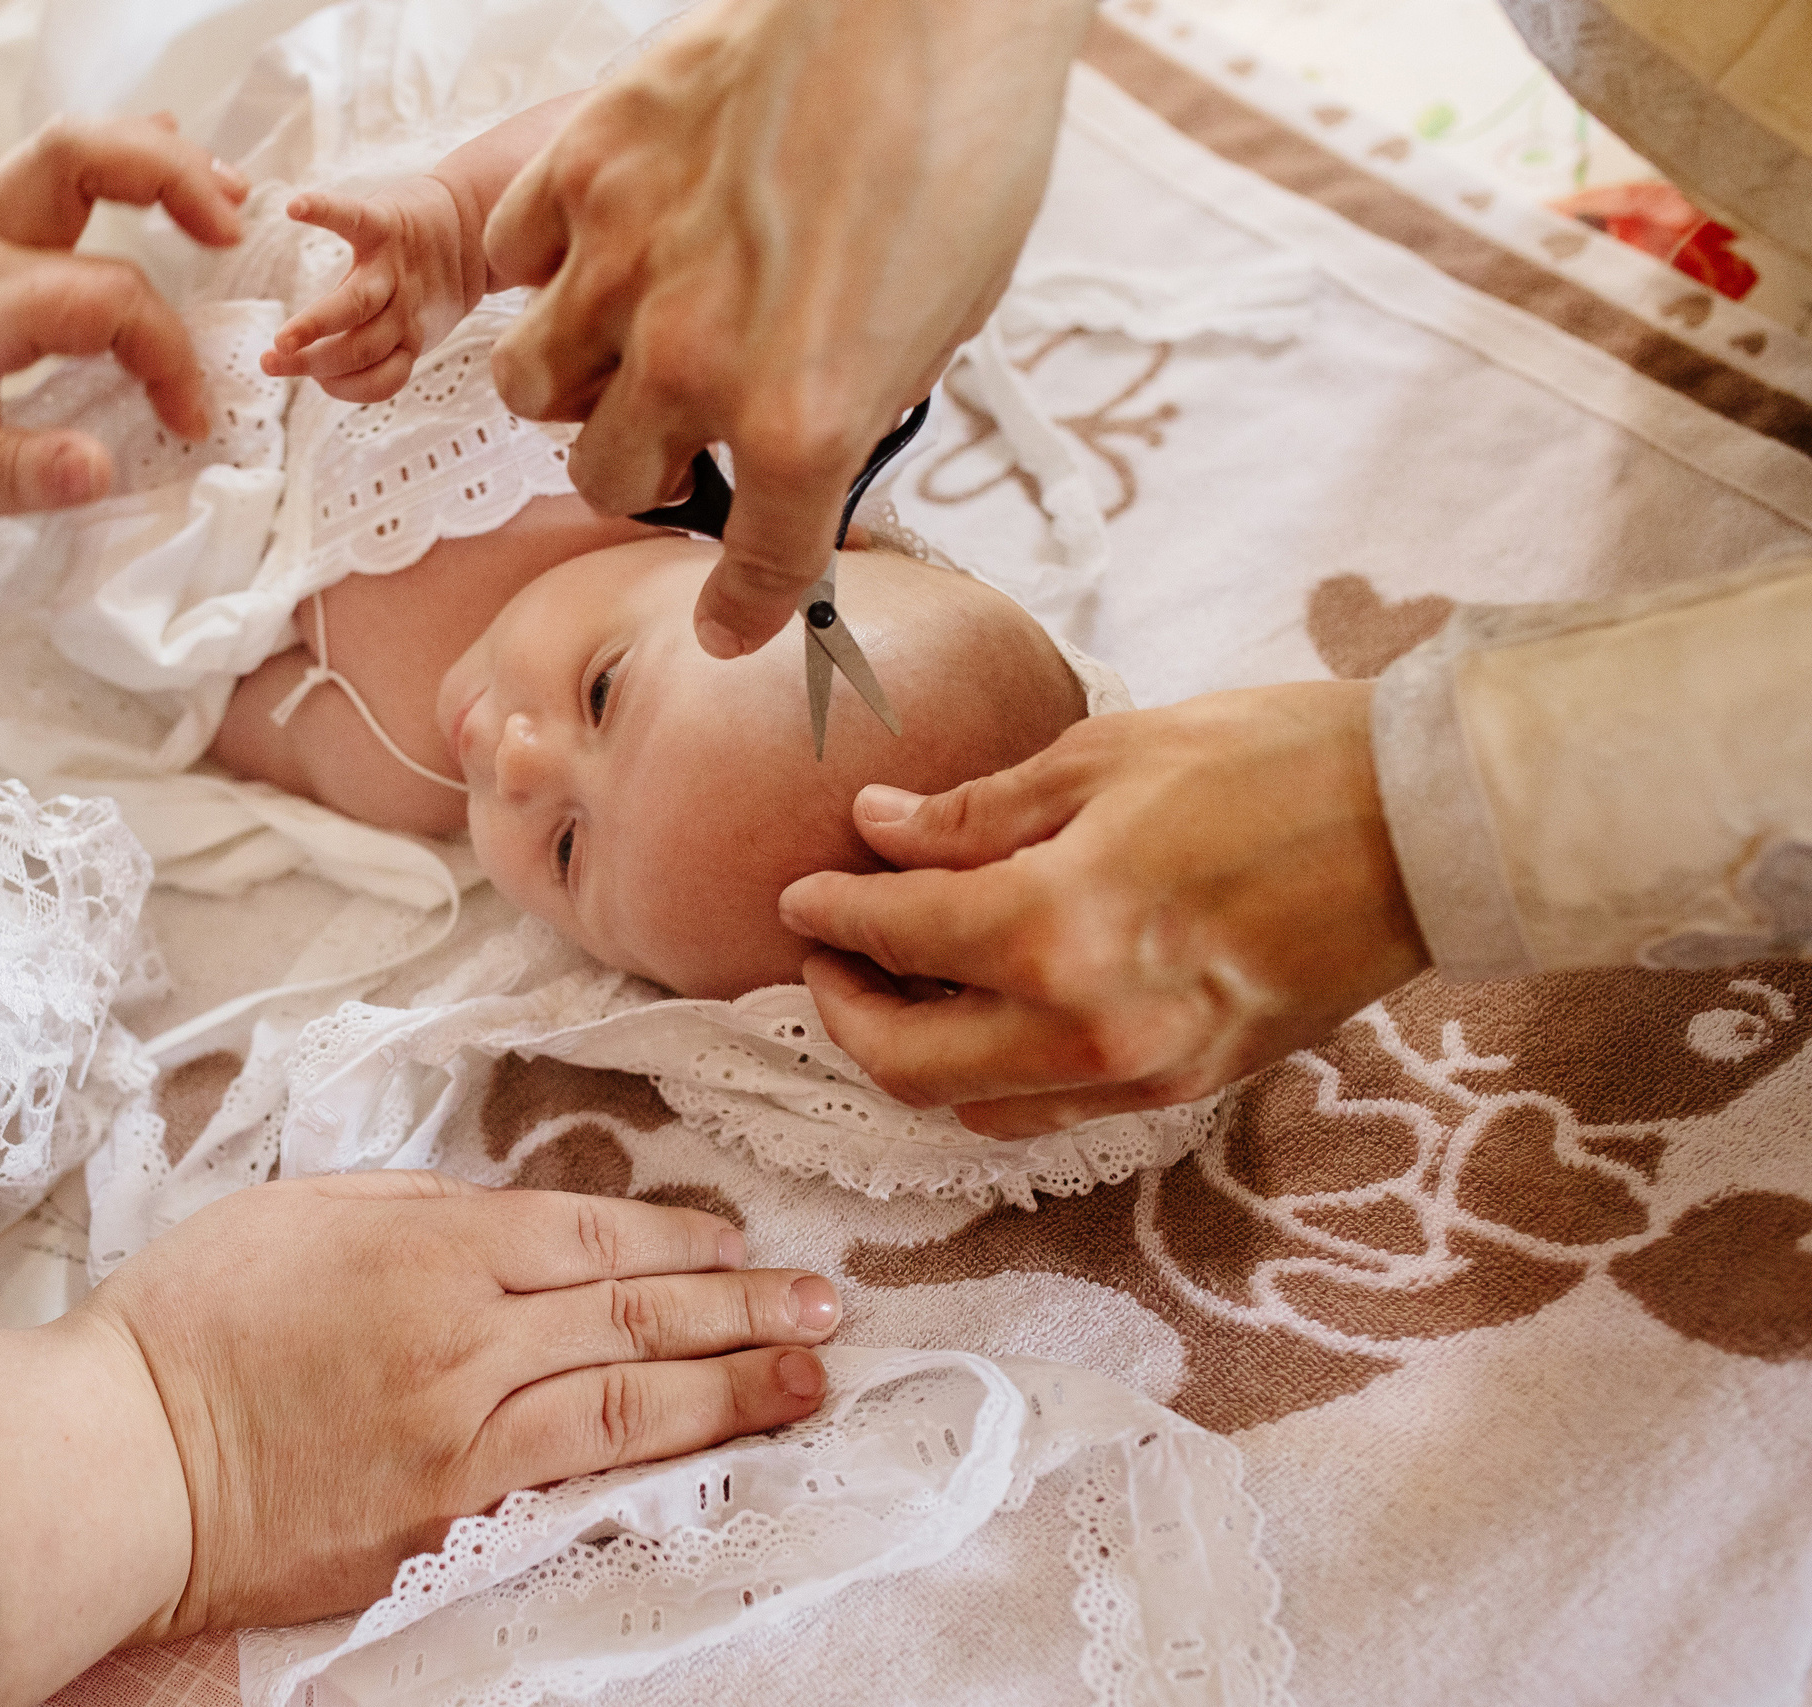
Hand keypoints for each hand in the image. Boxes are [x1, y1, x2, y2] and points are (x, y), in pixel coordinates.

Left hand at [0, 113, 247, 545]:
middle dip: (170, 181)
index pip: (101, 299)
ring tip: (230, 199)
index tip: (188, 423)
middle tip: (238, 233)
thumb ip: (9, 477)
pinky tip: (171, 172)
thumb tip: (104, 468)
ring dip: (155, 162)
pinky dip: (122, 168)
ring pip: (70, 153)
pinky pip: (59, 179)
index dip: (167, 356)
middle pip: (77, 161)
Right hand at [0, 1171, 836, 1704]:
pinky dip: (655, 1460)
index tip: (742, 1244)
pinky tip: (710, 1451)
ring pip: (629, 1400)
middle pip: (634, 1313)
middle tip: (826, 1305)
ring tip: (808, 1377)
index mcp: (431, 1246)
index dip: (681, 1242)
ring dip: (732, 1386)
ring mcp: (465, 1436)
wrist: (124, 1462)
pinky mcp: (448, 1517)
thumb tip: (509, 1222)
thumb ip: (420, 1210)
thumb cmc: (190, 1322)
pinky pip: (574, 1480)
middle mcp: (467, 1336)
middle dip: (743, 1307)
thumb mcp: (303, 1212)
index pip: (592, 1236)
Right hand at [264, 175, 485, 401]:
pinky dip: (323, 211)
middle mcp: (401, 305)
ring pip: (357, 305)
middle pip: (362, 344)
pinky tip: (294, 209)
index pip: (381, 376)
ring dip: (313, 326)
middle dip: (318, 360)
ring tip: (278, 339)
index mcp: (407, 333)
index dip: (348, 387)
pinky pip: (353, 217)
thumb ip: (379, 342)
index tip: (313, 383)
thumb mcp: (418, 318)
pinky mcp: (387, 223)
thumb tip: (321, 373)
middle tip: (271, 364)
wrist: (476, 224)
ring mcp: (393, 266)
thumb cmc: (427, 275)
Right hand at [482, 0, 1093, 656]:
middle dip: (644, 467)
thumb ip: (849, 409)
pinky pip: (513, 257)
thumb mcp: (940, 326)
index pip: (754, 574)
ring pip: (534, 386)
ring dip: (572, 384)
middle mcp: (694, 363)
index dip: (742, 612)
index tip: (730, 623)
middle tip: (676, 431)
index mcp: (802, 422)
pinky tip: (593, 247)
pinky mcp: (585, 169)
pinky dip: (543, 267)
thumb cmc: (962, 144)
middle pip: (608, 477)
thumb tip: (807, 451)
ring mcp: (623, 266)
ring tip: (616, 343)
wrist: (929, 4)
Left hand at [778, 682, 1429, 1133]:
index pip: (898, 936)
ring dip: (913, 1058)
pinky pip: (1051, 1110)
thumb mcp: (1105, 756)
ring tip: (897, 985)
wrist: (1430, 825)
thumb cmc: (1277, 764)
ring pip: (974, 1108)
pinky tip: (984, 1014)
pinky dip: (992, 1077)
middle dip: (845, 1012)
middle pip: (908, 1065)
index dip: (832, 911)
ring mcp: (1143, 1075)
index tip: (802, 891)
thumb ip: (976, 814)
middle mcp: (1089, 1029)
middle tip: (829, 953)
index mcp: (1058, 929)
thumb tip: (878, 830)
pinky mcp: (1188, 1090)